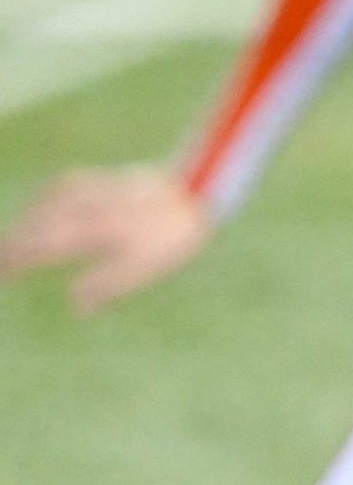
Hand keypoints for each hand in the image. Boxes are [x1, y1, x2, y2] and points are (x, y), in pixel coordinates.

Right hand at [0, 166, 213, 312]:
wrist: (200, 187)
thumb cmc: (174, 233)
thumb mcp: (145, 266)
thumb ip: (107, 284)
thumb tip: (76, 306)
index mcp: (92, 228)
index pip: (42, 244)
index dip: (17, 259)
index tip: (1, 274)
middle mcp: (87, 204)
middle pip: (38, 223)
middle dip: (13, 242)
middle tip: (0, 266)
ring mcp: (95, 187)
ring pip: (46, 204)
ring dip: (25, 222)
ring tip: (11, 242)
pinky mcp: (105, 177)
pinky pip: (61, 187)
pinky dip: (43, 201)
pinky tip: (41, 208)